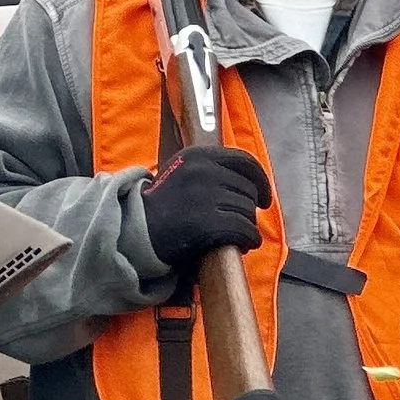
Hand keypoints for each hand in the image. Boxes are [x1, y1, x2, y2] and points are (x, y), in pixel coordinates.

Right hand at [140, 146, 272, 271]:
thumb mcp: (181, 171)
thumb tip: (249, 178)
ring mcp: (206, 196)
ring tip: (238, 235)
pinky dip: (249, 239)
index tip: (264, 197)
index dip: (261, 180)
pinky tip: (243, 245)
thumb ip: (210, 167)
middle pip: (248, 189)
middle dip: (250, 209)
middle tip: (242, 222)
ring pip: (247, 211)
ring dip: (247, 226)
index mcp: (198, 155)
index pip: (244, 161)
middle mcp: (204, 171)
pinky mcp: (208, 223)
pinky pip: (243, 229)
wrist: (135, 230)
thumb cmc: (160, 204)